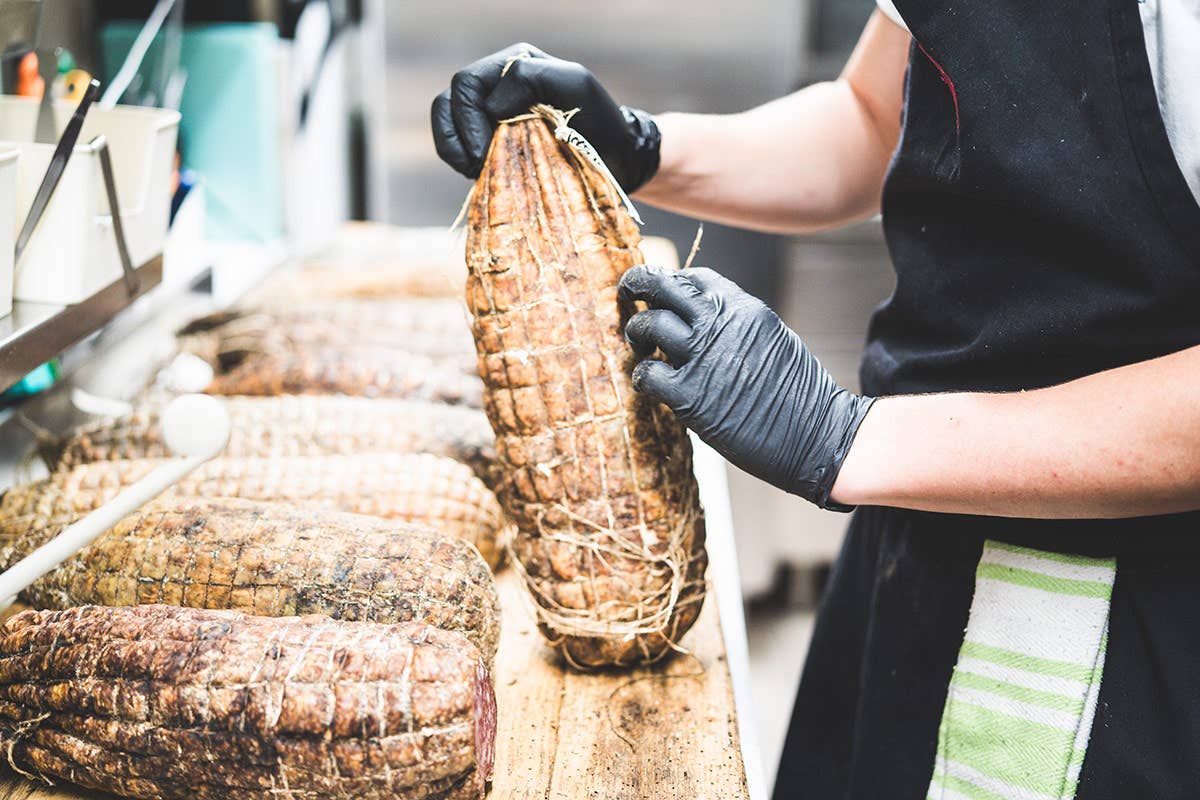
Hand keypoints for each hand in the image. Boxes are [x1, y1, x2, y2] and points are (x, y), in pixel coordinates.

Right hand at [431, 43, 660, 190]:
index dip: (469, 120)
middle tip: (481, 164)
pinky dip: (461, 162)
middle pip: (450, 102)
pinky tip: (482, 174)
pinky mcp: (492, 144)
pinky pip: (457, 149)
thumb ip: (532, 79)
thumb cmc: (601, 121)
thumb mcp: (576, 86)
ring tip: (477, 170)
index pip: (467, 84)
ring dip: (455, 150)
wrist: (616, 159)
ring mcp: (491, 116)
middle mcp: (498, 86)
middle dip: (461, 137)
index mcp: (515, 66)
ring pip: (446, 123)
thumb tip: (492, 104)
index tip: (486, 152)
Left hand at [619, 265, 875, 509]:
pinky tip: (649, 383)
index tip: (661, 295)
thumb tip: (704, 320)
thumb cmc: (800, 395)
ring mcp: (702, 358)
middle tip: (626, 295)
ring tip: (640, 348)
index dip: (671, 283)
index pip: (693, 278)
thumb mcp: (774, 338)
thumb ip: (737, 324)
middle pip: (660, 286)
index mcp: (744, 307)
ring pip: (647, 325)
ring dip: (636, 334)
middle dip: (636, 286)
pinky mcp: (690, 397)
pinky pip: (646, 373)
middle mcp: (720, 324)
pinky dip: (641, 376)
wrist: (818, 435)